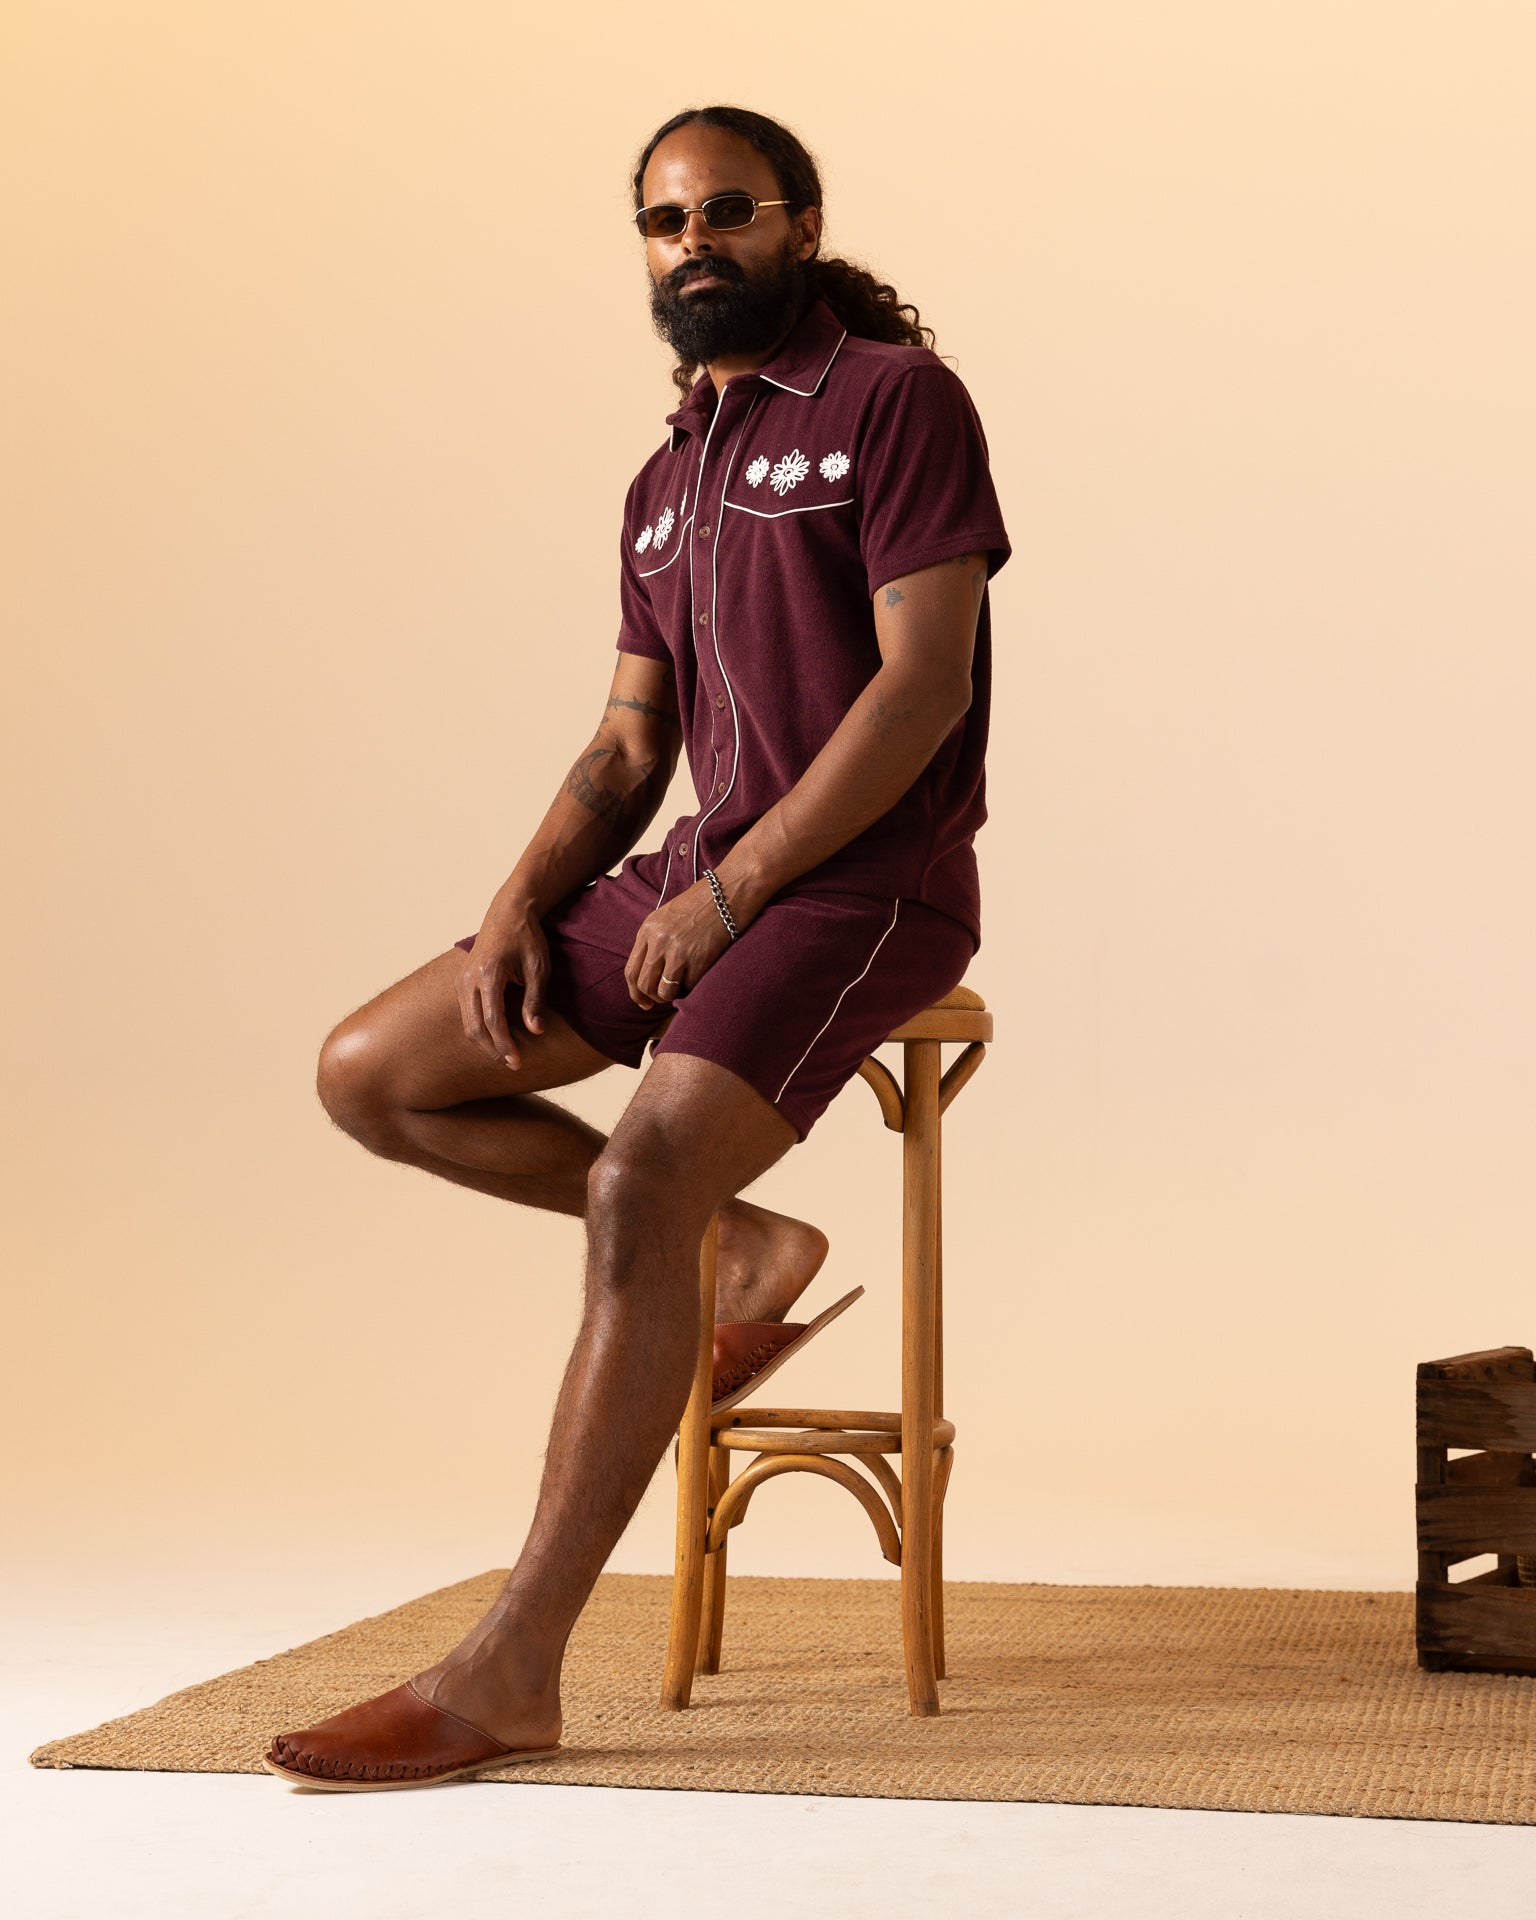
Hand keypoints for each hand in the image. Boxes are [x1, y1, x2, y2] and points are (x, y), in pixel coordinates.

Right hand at [457, 893, 551, 1069]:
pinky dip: (480, 1028)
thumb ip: (535, 1000)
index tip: (517, 1063)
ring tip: (506, 1055)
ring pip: (468, 1022)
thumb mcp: (539, 967)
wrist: (508, 911)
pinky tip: (497, 1037)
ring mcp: (461, 979)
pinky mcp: (461, 981)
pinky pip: (467, 1013)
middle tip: (512, 1065)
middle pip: (475, 1027)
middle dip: (493, 1049)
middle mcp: (468, 978)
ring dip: (485, 1042)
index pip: (493, 1020)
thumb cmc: (527, 938)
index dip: (504, 1045)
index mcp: (489, 973)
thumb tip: (535, 1032)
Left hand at [623, 880, 737, 1008]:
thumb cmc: (699, 905)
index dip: (635, 992)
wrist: (726, 893)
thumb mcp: (665, 917)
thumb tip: (648, 974)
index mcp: (647, 930)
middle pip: (644, 984)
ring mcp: (678, 952)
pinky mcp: (699, 960)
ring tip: (680, 989)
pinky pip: (688, 987)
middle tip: (662, 999)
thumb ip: (653, 942)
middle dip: (652, 998)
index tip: (643, 1001)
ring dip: (671, 996)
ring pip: (664, 992)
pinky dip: (692, 987)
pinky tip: (697, 975)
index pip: (631, 970)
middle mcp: (659, 942)